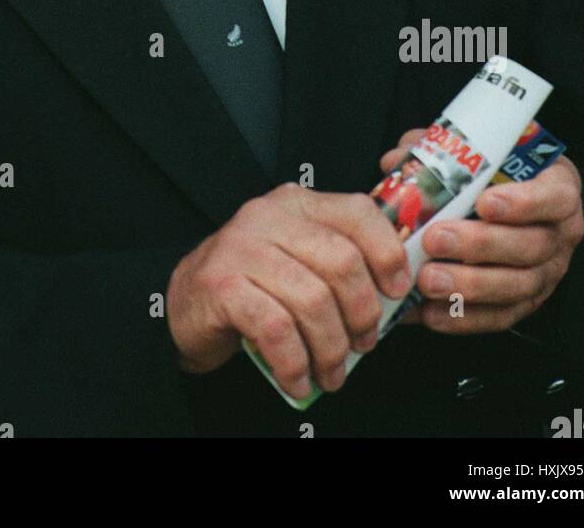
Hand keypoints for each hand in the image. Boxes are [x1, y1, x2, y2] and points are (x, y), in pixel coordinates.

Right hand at [165, 182, 412, 401]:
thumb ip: (338, 261)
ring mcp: (241, 247)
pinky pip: (276, 330)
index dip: (387, 253)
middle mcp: (268, 217)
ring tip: (331, 372)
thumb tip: (398, 292)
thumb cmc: (253, 285)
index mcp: (296, 204)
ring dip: (331, 349)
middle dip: (362, 314)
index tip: (397, 291)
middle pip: (341, 262)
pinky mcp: (221, 284)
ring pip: (312, 300)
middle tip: (364, 344)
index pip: (358, 212)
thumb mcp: (298, 258)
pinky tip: (298, 379)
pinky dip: (295, 363)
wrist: (185, 303)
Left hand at [379, 128, 583, 333]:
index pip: (554, 197)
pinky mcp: (526, 303)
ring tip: (428, 279)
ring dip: (469, 285)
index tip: (484, 203)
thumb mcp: (480, 150)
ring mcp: (546, 273)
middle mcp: (559, 235)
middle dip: (480, 245)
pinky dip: (465, 318)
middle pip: (529, 246)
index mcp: (557, 190)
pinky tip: (433, 312)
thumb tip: (396, 159)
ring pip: (515, 286)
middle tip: (435, 239)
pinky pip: (500, 317)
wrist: (512, 202)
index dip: (524, 203)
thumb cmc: (497, 172)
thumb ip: (442, 149)